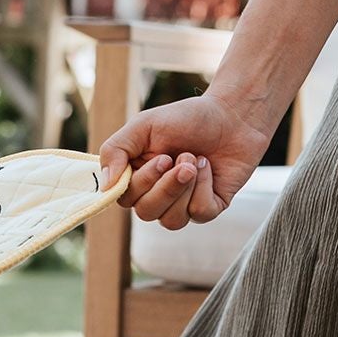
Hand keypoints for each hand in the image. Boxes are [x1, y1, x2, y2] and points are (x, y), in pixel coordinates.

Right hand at [99, 92, 272, 227]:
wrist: (232, 116)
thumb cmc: (186, 118)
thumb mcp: (143, 126)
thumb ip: (115, 151)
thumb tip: (105, 185)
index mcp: (135, 176)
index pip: (123, 198)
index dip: (141, 184)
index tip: (161, 157)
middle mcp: (156, 194)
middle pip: (146, 212)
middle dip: (166, 186)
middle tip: (181, 157)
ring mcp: (182, 203)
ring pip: (171, 220)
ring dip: (184, 188)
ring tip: (195, 160)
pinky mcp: (209, 207)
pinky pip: (199, 213)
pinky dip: (205, 188)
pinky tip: (208, 167)